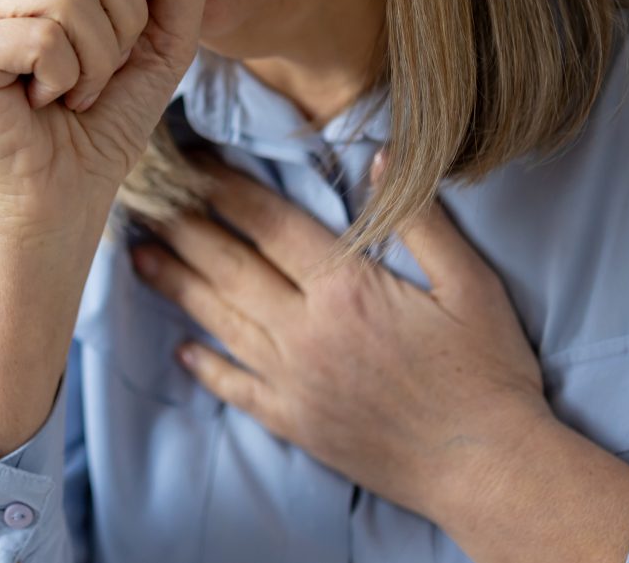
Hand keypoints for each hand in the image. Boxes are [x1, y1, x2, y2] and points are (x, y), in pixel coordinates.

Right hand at [0, 0, 235, 241]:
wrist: (63, 197)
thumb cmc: (106, 114)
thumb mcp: (163, 35)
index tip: (115, 38)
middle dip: (120, 24)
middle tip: (91, 69)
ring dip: (94, 62)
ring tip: (68, 89)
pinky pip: (45, 38)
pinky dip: (66, 81)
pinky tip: (42, 101)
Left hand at [130, 149, 554, 522]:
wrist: (490, 470)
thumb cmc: (488, 372)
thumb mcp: (471, 285)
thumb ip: (421, 219)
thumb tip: (381, 158)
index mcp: (346, 288)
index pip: (268, 223)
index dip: (224, 187)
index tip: (191, 160)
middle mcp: (307, 331)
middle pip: (229, 266)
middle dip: (182, 226)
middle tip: (143, 197)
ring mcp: (295, 380)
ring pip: (220, 320)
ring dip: (176, 284)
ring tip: (139, 255)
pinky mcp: (295, 422)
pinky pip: (237, 387)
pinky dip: (206, 366)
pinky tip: (181, 349)